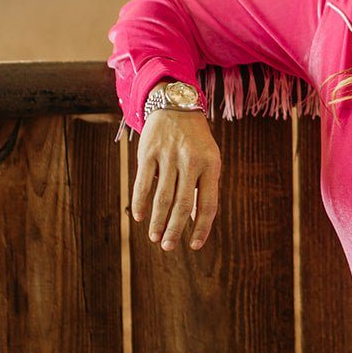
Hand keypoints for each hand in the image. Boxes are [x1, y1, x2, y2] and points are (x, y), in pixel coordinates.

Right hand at [131, 109, 221, 250]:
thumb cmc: (195, 140)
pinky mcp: (149, 151)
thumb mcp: (209, 159)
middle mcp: (191, 161)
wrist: (176, 105)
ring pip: (162, 197)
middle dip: (174, 229)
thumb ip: (203, 187)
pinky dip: (140, 202)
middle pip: (183, 204)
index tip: (194, 246)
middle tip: (167, 246)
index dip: (201, 228)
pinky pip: (143, 182)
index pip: (208, 204)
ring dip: (157, 221)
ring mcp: (169, 156)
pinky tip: (139, 217)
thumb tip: (196, 220)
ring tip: (154, 237)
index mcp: (212, 165)